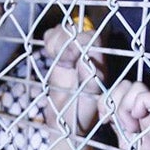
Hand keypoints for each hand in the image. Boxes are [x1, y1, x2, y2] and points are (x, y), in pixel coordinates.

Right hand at [40, 22, 102, 136]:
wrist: (65, 121)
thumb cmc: (81, 111)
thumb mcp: (89, 96)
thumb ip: (90, 77)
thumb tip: (85, 58)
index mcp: (99, 61)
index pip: (91, 37)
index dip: (78, 43)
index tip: (69, 60)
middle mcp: (88, 53)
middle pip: (76, 29)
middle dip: (65, 41)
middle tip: (61, 60)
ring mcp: (73, 52)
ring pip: (64, 29)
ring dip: (57, 40)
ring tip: (56, 58)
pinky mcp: (59, 54)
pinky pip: (52, 36)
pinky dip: (50, 41)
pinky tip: (51, 55)